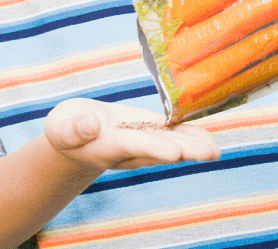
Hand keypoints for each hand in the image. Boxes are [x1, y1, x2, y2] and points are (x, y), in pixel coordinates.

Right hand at [44, 98, 218, 170]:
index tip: (175, 153)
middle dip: (187, 150)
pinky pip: (173, 134)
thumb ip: (74, 128)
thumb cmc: (66, 129)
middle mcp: (133, 149)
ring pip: (172, 143)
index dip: (156, 148)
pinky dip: (191, 134)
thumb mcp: (62, 127)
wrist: (76, 134)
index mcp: (111, 146)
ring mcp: (144, 142)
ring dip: (195, 145)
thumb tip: (90, 123)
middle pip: (163, 149)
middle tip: (211, 153)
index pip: (136, 147)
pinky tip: (208, 136)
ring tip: (215, 149)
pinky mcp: (150, 132)